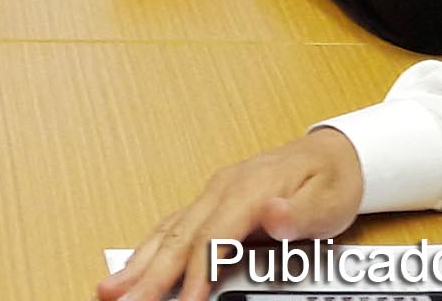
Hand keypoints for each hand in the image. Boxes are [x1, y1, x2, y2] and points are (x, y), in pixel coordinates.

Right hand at [98, 129, 365, 300]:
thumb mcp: (328, 200)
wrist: (332, 154)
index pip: (212, 238)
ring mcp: (212, 194)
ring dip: (138, 263)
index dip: (194, 274)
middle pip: (178, 237)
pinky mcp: (210, 202)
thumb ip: (298, 212)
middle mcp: (221, 189)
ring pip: (167, 231)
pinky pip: (173, 226)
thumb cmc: (329, 180)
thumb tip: (272, 215)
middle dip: (147, 274)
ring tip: (109, 289)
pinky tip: (134, 266)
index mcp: (248, 189)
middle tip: (119, 300)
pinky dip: (149, 249)